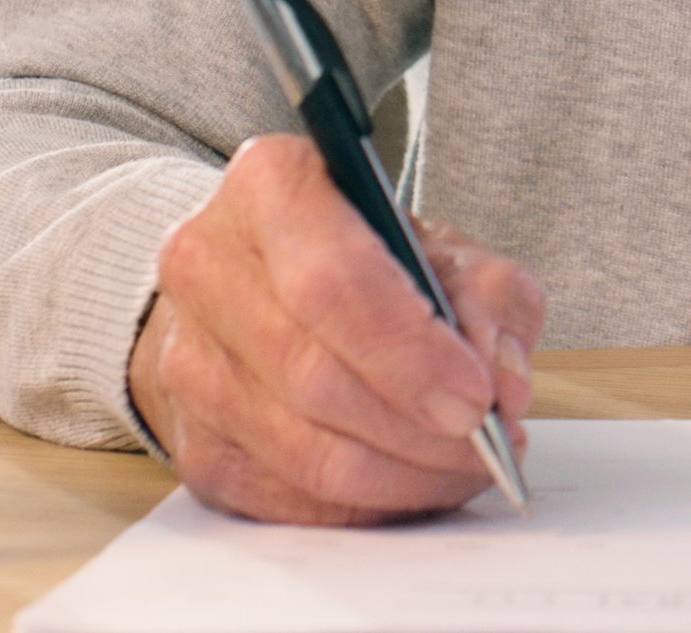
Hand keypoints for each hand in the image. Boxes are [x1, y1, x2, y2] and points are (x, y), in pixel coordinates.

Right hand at [129, 134, 543, 522]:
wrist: (257, 288)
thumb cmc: (361, 260)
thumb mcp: (443, 245)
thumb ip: (490, 296)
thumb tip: (503, 382)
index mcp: (269, 186)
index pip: (332, 281)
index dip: (410, 351)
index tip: (477, 396)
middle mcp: (207, 268)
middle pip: (315, 375)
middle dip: (418, 425)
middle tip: (487, 439)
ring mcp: (187, 361)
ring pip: (303, 450)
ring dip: (403, 473)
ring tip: (466, 462)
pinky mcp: (194, 443)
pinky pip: (290, 498)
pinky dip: (369, 503)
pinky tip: (416, 479)